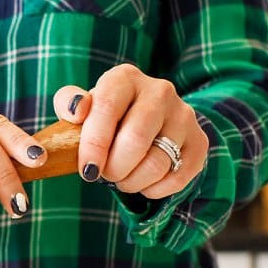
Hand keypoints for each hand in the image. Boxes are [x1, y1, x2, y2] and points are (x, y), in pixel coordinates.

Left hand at [53, 64, 207, 199]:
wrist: (145, 123)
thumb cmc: (104, 118)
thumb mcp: (81, 107)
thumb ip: (68, 103)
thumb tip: (76, 109)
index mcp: (125, 78)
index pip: (108, 109)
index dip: (94, 144)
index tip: (87, 169)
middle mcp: (159, 91)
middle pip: (136, 140)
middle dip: (114, 168)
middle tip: (104, 174)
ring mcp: (183, 115)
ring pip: (157, 163)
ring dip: (132, 181)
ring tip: (122, 179)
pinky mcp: (199, 141)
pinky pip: (178, 176)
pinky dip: (155, 189)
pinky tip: (143, 183)